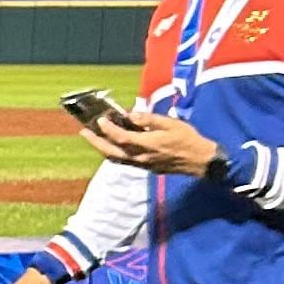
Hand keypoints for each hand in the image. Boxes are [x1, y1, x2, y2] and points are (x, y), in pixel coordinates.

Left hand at [88, 103, 221, 177]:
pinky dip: (114, 153)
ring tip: (94, 138)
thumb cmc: (187, 139)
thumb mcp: (170, 123)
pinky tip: (111, 146)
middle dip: (96, 142)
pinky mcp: (146, 167)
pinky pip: (124, 161)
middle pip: (112, 152)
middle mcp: (141, 157)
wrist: (199, 160)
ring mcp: (142, 165)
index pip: (120, 137)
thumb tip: (130, 115)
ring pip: (116, 159)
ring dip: (102, 149)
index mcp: (147, 144)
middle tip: (84, 132)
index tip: (100, 119)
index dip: (108, 129)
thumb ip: (149, 119)